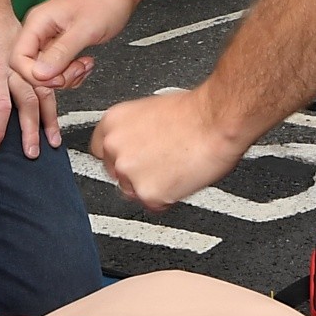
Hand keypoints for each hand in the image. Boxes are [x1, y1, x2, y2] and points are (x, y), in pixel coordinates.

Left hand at [0, 0, 57, 156]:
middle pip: (28, 104)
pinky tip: (55, 114)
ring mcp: (26, 62)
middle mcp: (14, 67)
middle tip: (32, 153)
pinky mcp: (31, 57)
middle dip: (31, 131)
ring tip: (54, 140)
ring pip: (43, 94)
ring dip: (49, 118)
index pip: (0, 106)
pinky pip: (46, 82)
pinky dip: (53, 101)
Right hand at [11, 0, 140, 96]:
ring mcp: (50, 38)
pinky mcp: (61, 45)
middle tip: (75, 70)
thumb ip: (61, 53)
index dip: (34, 74)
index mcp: (37, 22)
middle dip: (54, 77)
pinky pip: (58, 68)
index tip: (57, 77)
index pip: (18, 58)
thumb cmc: (105, 0)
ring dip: (67, 76)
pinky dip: (72, 72)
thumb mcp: (84, 30)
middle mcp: (39, 30)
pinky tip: (85, 63)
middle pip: (31, 68)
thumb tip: (39, 74)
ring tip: (84, 64)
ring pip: (46, 71)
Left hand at [89, 86, 249, 212]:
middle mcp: (114, 148)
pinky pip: (154, 204)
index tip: (132, 158)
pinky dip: (168, 197)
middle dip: (136, 173)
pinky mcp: (148, 193)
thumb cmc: (194, 112)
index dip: (120, 156)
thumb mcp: (150, 110)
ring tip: (176, 167)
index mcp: (112, 123)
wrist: (216, 121)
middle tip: (161, 163)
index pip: (100, 150)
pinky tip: (182, 178)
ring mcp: (129, 172)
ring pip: (134, 191)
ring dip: (151, 186)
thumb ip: (133, 131)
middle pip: (116, 173)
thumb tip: (136, 143)